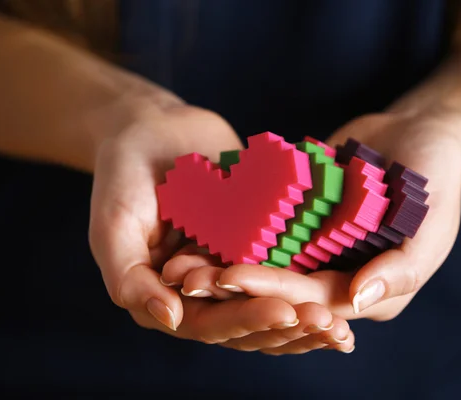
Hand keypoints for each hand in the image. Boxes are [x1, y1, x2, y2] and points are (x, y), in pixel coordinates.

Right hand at [88, 101, 353, 352]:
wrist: (152, 127)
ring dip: (304, 313)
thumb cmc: (122, 174)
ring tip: (343, 315)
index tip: (288, 312)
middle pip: (246, 321)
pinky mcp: (251, 244)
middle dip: (287, 325)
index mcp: (163, 297)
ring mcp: (226, 268)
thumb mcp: (114, 224)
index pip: (207, 323)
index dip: (247, 321)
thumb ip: (129, 276)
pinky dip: (309, 278)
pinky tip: (346, 279)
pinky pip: (282, 265)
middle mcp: (198, 292)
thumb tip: (169, 319)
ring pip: (268, 301)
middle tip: (329, 322)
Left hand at [162, 107, 460, 321]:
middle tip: (186, 274)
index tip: (229, 278)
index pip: (312, 301)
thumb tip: (357, 300)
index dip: (271, 292)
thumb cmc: (435, 180)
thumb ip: (402, 268)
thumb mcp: (431, 225)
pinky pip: (261, 229)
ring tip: (179, 257)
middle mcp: (333, 278)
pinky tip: (197, 223)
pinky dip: (232, 231)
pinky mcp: (297, 224)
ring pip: (261, 263)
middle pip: (277, 287)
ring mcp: (313, 251)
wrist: (417, 135)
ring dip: (222, 263)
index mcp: (365, 292)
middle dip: (232, 283)